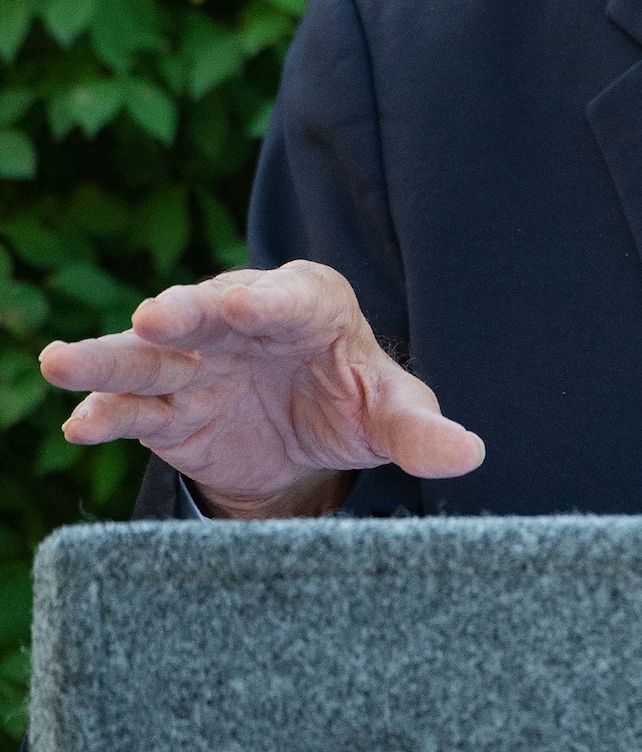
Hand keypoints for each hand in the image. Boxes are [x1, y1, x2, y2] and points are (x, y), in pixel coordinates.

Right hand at [38, 261, 483, 517]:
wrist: (308, 433)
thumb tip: (469, 452)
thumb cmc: (354, 397)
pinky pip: (133, 410)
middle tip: (154, 317)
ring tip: (62, 360)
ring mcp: (197, 366)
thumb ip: (422, 431)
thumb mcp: (391, 414)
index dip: (266, 299)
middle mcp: (239, 323)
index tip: (249, 302)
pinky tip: (80, 424)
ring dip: (107, 357)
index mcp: (305, 306)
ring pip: (148, 357)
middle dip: (180, 314)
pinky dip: (106, 413)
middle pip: (204, 312)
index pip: (285, 299)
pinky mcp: (168, 411)